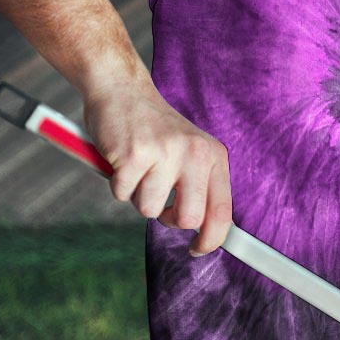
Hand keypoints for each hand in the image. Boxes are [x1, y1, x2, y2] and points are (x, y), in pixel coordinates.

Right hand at [83, 81, 231, 255]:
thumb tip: (207, 232)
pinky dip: (117, 183)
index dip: (212, 239)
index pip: (222, 211)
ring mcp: (165, 153)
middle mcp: (194, 153)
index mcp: (213, 155)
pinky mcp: (134, 155)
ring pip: (149, 210)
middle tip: (159, 200)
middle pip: (188, 218)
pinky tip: (122, 159)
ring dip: (138, 195)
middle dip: (168, 218)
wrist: (122, 90)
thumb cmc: (154, 129)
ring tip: (139, 168)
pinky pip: (122, 194)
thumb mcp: (190, 151)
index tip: (199, 249)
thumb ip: (200, 185)